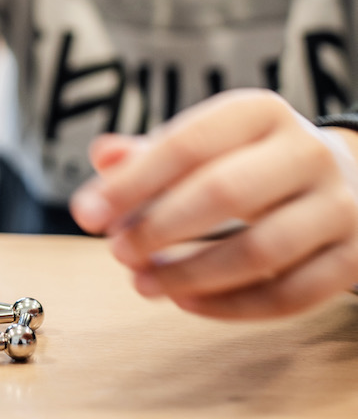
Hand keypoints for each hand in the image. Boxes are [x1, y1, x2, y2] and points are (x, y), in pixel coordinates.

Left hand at [71, 90, 357, 319]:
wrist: (348, 181)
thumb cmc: (254, 162)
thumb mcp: (207, 143)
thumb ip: (151, 152)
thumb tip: (102, 157)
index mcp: (261, 112)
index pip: (190, 143)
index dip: (134, 182)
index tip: (87, 213)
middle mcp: (308, 152)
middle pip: (226, 192)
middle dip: (161, 227)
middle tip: (117, 251)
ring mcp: (338, 207)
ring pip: (261, 251)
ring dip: (191, 274)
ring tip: (143, 283)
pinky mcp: (352, 258)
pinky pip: (290, 295)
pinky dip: (232, 306)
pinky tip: (188, 303)